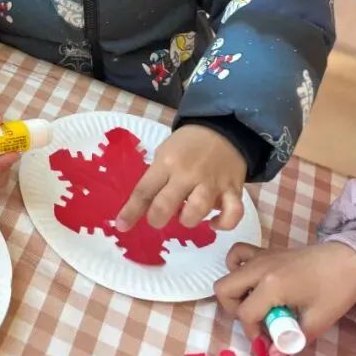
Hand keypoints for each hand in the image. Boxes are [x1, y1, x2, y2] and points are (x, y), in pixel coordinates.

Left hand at [116, 124, 245, 231]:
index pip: (144, 191)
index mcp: (166, 163)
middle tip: (157, 219)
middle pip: (166, 204)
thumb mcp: (165, 153)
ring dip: (188, 220)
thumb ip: (156, 178)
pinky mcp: (233, 189)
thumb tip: (144, 206)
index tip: (122, 226)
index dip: (131, 212)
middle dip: (156, 219)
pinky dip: (223, 223)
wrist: (223, 129)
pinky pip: (232, 213)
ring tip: (186, 215)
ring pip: (197, 211)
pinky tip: (214, 223)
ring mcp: (212, 183)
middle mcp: (187, 174)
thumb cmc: (188, 145)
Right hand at [215, 242, 355, 342]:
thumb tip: (274, 355)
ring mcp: (260, 257)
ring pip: (228, 273)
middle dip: (235, 311)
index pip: (245, 313)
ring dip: (236, 292)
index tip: (268, 341)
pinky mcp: (265, 252)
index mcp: (272, 285)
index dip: (253, 333)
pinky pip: (238, 255)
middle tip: (257, 321)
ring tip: (256, 303)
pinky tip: (252, 281)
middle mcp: (259, 268)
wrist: (350, 260)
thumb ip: (293, 339)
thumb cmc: (336, 290)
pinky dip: (237, 267)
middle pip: (224, 289)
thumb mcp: (319, 320)